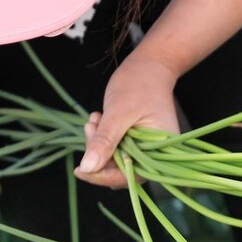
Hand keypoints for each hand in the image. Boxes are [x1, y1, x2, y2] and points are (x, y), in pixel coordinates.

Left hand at [74, 52, 179, 188]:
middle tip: (90, 128)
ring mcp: (147, 149)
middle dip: (100, 155)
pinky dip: (103, 138)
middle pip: (121, 171)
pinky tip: (99, 118)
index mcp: (161, 151)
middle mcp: (156, 154)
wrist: (149, 65)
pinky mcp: (137, 142)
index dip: (103, 176)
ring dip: (99, 144)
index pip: (130, 176)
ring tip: (95, 119)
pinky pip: (116, 149)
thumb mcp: (119, 112)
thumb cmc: (140, 84)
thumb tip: (87, 169)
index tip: (80, 170)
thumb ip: (105, 141)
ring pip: (115, 161)